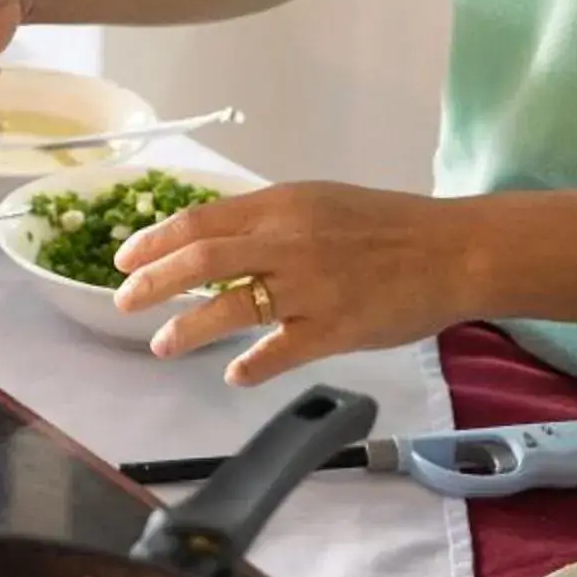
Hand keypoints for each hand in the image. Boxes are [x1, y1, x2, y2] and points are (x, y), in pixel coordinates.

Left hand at [112, 181, 476, 385]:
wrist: (452, 249)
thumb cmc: (387, 225)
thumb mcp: (319, 203)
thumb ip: (269, 221)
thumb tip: (217, 241)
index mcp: (282, 205)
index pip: (201, 220)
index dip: (156, 240)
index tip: (126, 258)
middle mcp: (288, 241)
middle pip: (201, 259)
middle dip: (153, 282)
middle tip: (124, 301)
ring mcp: (310, 286)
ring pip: (231, 305)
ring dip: (188, 328)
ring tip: (161, 345)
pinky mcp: (335, 328)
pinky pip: (279, 350)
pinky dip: (250, 364)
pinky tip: (235, 373)